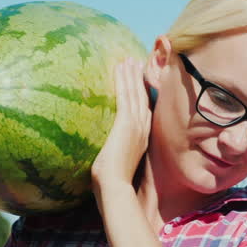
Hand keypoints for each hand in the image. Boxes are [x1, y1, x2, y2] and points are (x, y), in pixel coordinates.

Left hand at [91, 57, 152, 192]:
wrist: (115, 187)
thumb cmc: (112, 182)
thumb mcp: (115, 162)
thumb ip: (113, 152)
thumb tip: (103, 152)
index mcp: (141, 138)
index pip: (144, 110)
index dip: (142, 94)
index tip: (139, 80)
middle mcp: (142, 129)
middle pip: (142, 98)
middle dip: (139, 79)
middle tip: (135, 62)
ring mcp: (136, 125)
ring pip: (135, 93)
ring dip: (132, 75)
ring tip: (128, 59)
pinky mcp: (127, 123)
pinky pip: (126, 96)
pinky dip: (124, 80)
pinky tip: (121, 68)